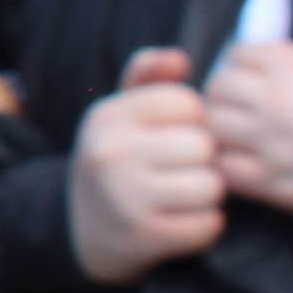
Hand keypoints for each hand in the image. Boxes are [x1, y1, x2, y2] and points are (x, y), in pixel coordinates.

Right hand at [70, 46, 225, 283]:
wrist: (81, 230)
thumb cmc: (116, 161)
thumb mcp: (119, 116)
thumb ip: (148, 78)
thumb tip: (178, 57)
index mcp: (107, 117)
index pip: (187, 103)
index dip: (191, 121)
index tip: (172, 136)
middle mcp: (111, 153)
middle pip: (203, 145)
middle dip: (202, 159)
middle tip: (179, 170)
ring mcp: (125, 197)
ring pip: (211, 185)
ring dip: (207, 194)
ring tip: (182, 195)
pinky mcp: (145, 236)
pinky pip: (209, 223)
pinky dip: (204, 225)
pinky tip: (181, 221)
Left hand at [206, 0, 292, 237]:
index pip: (235, 54)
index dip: (245, 63)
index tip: (262, 77)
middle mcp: (278, 104)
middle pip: (216, 88)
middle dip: (228, 93)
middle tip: (248, 105)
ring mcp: (274, 147)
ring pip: (212, 128)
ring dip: (221, 128)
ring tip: (245, 132)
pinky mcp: (276, 187)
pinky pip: (225, 170)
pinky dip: (227, 164)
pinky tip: (249, 161)